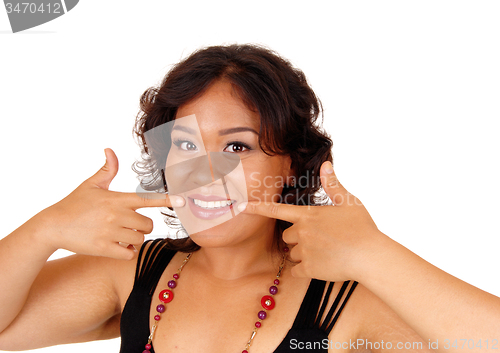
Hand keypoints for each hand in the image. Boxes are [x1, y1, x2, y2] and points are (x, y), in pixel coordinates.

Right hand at [35, 148, 184, 259]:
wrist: (52, 225)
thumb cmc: (74, 204)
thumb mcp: (91, 185)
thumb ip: (107, 170)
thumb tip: (110, 150)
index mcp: (117, 199)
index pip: (148, 198)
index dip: (168, 199)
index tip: (183, 200)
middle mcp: (117, 215)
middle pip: (148, 224)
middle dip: (143, 226)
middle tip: (128, 224)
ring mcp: (111, 232)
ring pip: (140, 238)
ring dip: (134, 239)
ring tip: (120, 234)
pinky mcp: (104, 248)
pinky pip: (129, 253)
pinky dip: (126, 251)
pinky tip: (117, 246)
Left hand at [239, 161, 384, 281]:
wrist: (370, 256)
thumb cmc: (362, 228)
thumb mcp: (348, 202)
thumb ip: (333, 184)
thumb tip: (325, 165)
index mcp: (308, 215)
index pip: (276, 211)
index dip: (258, 208)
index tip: (242, 207)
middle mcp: (302, 232)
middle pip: (287, 236)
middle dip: (298, 238)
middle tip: (320, 240)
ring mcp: (305, 251)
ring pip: (293, 254)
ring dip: (304, 254)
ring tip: (326, 252)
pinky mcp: (309, 269)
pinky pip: (297, 270)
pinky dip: (306, 270)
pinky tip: (323, 266)